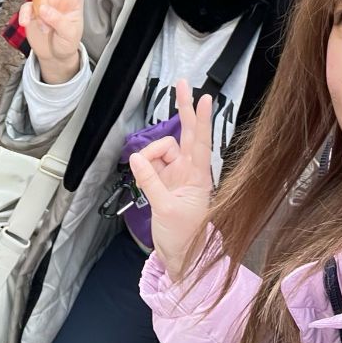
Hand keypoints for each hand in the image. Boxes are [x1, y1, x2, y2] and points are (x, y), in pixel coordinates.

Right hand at [17, 0, 94, 84]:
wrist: (53, 54)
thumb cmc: (67, 42)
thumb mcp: (69, 35)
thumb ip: (58, 21)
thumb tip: (42, 8)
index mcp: (74, 0)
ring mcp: (44, 2)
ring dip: (40, 12)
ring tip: (45, 28)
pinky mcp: (31, 10)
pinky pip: (25, 8)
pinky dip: (24, 16)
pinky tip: (25, 24)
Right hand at [129, 80, 213, 280]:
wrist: (180, 258)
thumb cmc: (183, 237)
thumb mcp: (165, 209)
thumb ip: (150, 181)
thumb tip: (136, 157)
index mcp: (198, 177)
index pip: (201, 142)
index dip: (202, 119)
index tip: (205, 97)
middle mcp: (189, 170)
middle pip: (185, 133)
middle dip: (183, 109)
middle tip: (180, 84)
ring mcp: (176, 174)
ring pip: (159, 150)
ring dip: (148, 158)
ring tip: (147, 181)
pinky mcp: (164, 181)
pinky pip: (150, 164)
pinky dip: (143, 167)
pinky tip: (142, 178)